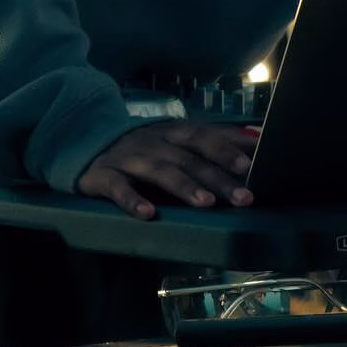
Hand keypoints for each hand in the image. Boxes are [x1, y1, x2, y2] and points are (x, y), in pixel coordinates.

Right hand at [78, 121, 255, 219]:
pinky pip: (117, 187)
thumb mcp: (177, 139)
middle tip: (243, 197)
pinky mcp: (103, 175)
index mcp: (173, 132)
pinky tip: (148, 214)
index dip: (227, 149)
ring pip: (159, 171)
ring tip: (207, 204)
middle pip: (189, 158)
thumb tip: (258, 136)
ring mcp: (128, 157)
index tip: (251, 165)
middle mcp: (154, 141)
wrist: (88, 143)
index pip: (204, 137)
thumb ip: (215, 139)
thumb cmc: (146, 148)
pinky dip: (132, 200)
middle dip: (217, 177)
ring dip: (184, 186)